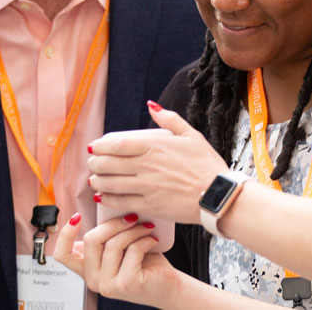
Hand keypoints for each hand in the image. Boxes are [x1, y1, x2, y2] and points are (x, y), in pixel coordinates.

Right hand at [52, 212, 183, 307]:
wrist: (170, 288)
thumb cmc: (147, 265)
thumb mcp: (121, 248)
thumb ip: (107, 237)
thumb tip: (106, 209)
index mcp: (88, 270)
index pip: (63, 254)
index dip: (65, 234)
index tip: (77, 217)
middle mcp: (94, 280)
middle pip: (91, 240)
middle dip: (113, 223)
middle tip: (131, 217)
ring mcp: (108, 285)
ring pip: (113, 244)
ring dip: (133, 230)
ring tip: (146, 228)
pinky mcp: (126, 284)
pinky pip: (132, 250)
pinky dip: (144, 240)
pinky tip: (152, 240)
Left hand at [87, 102, 229, 223]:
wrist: (218, 196)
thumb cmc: (207, 166)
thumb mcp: (191, 136)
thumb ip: (169, 119)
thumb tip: (152, 105)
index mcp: (155, 146)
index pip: (116, 144)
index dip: (100, 145)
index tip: (96, 146)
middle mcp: (146, 166)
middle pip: (108, 164)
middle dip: (95, 163)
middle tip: (93, 163)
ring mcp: (146, 187)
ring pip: (110, 184)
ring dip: (97, 181)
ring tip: (94, 180)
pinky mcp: (149, 205)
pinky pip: (121, 202)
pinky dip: (107, 200)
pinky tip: (103, 197)